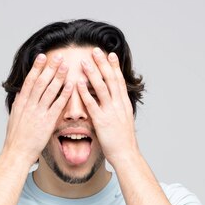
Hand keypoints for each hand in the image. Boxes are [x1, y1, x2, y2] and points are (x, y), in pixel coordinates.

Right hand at [2, 53, 72, 165]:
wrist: (17, 153)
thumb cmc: (16, 138)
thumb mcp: (14, 117)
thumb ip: (19, 104)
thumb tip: (21, 92)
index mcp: (21, 103)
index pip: (29, 81)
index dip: (36, 68)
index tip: (42, 56)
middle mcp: (29, 106)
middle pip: (40, 82)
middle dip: (50, 68)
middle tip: (58, 56)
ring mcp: (38, 113)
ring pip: (49, 91)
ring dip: (58, 77)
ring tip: (66, 66)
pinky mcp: (47, 123)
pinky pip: (57, 105)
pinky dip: (64, 94)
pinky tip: (71, 86)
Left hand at [77, 47, 139, 166]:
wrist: (126, 154)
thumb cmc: (123, 140)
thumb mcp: (124, 120)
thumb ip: (117, 109)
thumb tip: (113, 101)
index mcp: (124, 104)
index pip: (119, 80)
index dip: (114, 67)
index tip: (110, 54)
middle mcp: (118, 105)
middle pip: (110, 79)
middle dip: (103, 64)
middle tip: (96, 50)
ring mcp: (110, 112)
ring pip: (102, 88)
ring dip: (93, 73)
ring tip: (85, 61)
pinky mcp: (102, 121)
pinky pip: (92, 103)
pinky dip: (85, 92)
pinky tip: (79, 83)